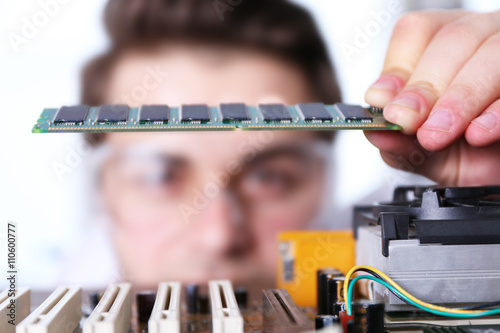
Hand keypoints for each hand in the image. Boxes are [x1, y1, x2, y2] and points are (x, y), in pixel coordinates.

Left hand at [364, 10, 499, 185]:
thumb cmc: (472, 156)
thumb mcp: (430, 155)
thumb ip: (402, 146)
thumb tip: (375, 134)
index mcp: (445, 51)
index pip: (416, 33)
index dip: (398, 68)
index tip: (384, 104)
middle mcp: (482, 42)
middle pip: (452, 40)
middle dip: (423, 87)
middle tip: (407, 123)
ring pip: (490, 53)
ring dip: (458, 98)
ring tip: (437, 134)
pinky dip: (496, 112)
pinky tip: (478, 133)